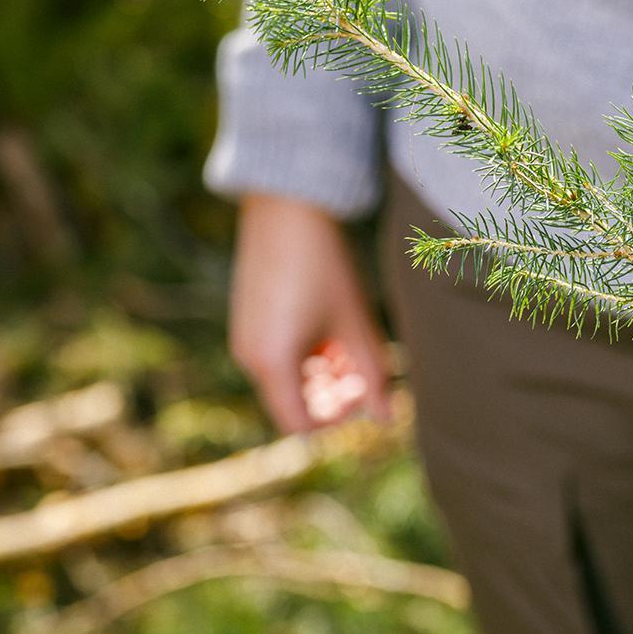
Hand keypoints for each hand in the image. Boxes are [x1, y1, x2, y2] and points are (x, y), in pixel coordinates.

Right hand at [229, 194, 391, 432]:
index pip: (299, 425)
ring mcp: (244, 336)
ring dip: (321, 373)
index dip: (336, 421)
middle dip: (331, 396)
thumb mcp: (356, 324)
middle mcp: (249, 356)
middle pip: (293, 402)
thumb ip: (374, 376)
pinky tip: (330, 326)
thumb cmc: (325, 267)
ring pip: (287, 377)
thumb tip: (387, 418)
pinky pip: (276, 354)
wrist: (288, 208)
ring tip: (349, 343)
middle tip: (362, 370)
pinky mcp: (248, 318)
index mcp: (272, 363)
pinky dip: (305, 353)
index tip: (362, 393)